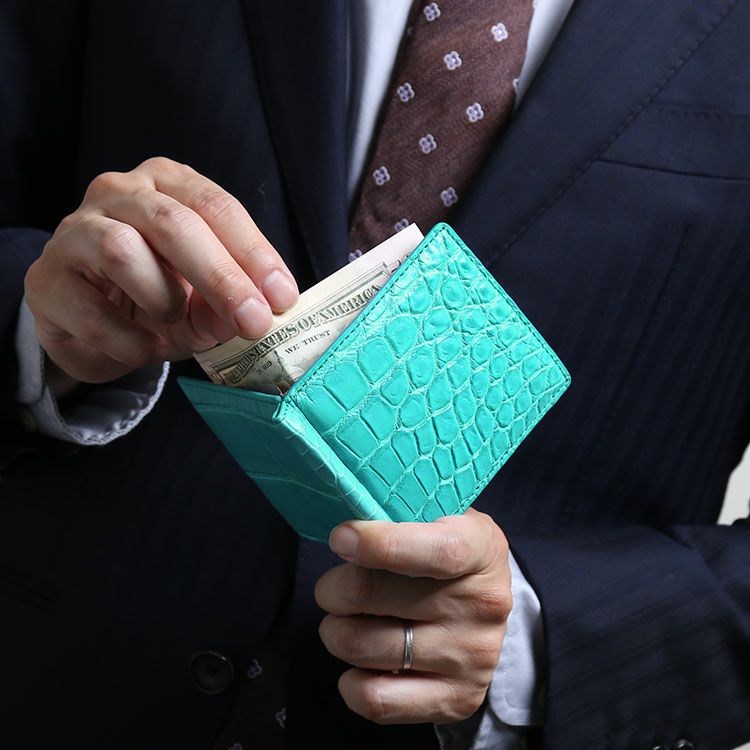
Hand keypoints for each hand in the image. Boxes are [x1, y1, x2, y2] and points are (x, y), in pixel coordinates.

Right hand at [24, 157, 297, 383]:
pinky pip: (90, 308)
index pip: (217, 206)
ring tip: (172, 321)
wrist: (92, 327)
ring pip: (122, 250)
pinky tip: (143, 348)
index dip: (254, 254)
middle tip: (255, 322)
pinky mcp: (46, 278)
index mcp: (169, 185)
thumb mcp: (205, 301)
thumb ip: (228, 305)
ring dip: (163, 298)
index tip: (283, 298)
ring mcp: (75, 230)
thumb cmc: (158, 297)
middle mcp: (119, 193)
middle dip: (222, 277)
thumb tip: (253, 317)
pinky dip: (127, 339)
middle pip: (173, 223)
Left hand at [315, 509, 510, 724]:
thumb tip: (345, 532)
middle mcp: (482, 605)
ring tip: (344, 620)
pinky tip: (358, 663)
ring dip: (335, 631)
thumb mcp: (441, 516)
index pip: (435, 551)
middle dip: (333, 588)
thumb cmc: (448, 552)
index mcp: (480, 549)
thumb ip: (400, 516)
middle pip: (372, 596)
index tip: (341, 538)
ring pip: (362, 646)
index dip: (380, 545)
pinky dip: (350, 683)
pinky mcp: (457, 699)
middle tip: (333, 586)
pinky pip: (376, 700)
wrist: (490, 604)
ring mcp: (471, 656)